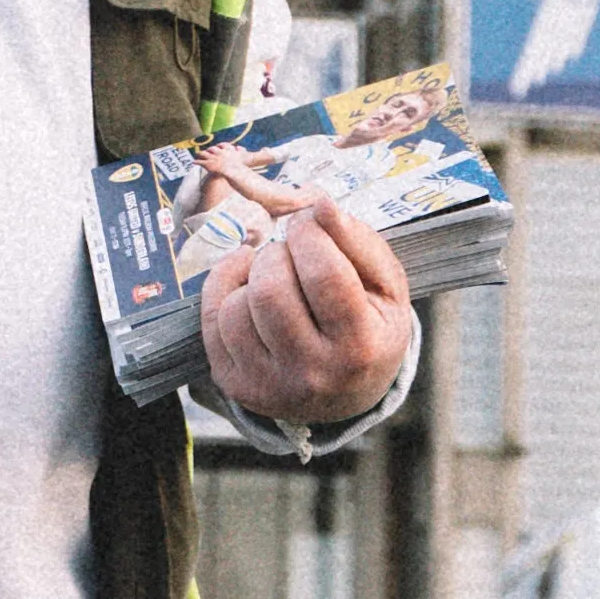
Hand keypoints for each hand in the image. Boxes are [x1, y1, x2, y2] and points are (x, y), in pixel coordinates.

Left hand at [196, 193, 416, 429]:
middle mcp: (312, 374)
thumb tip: (319, 203)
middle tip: (292, 250)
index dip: (309, 233)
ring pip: (237, 305)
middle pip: (271, 290)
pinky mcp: (235, 384)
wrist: (347, 396)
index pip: (323, 274)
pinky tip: (247, 282)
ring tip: (277, 271)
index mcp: (359, 348)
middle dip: (278, 252)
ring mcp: (268, 384)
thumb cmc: (370, 328)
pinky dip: (226, 287)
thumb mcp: (386, 286)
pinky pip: (213, 319)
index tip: (309, 221)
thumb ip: (359, 241)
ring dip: (253, 271)